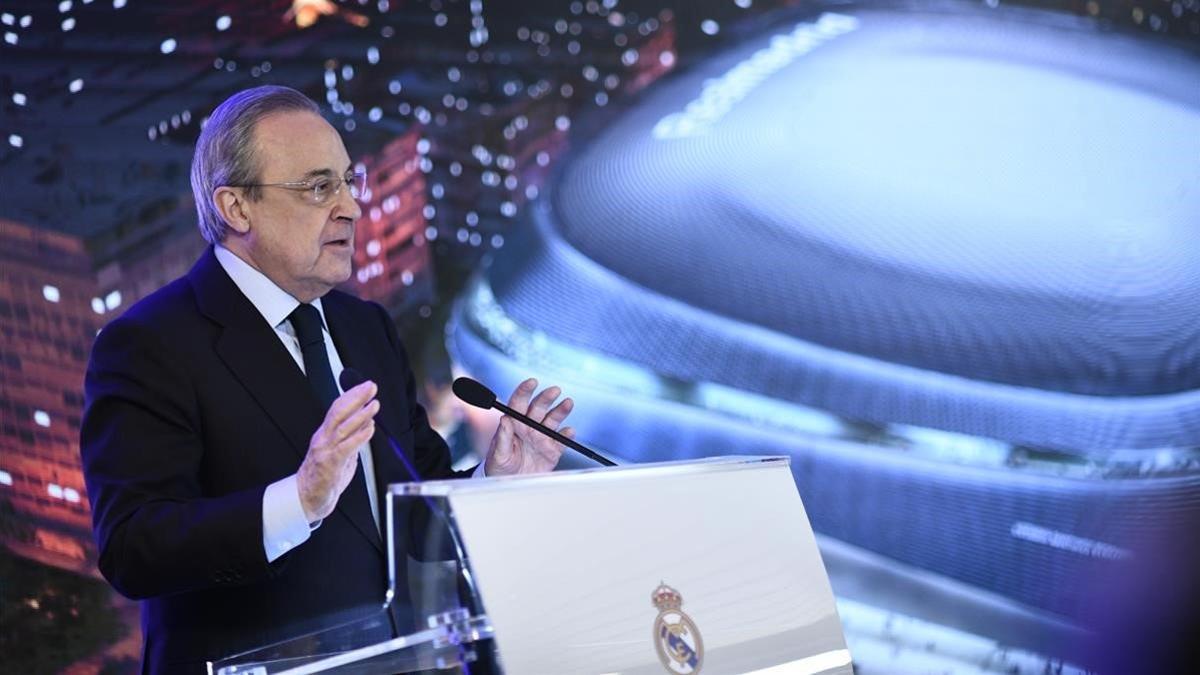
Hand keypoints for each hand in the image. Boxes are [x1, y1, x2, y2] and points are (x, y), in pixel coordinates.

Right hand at [297, 381, 378, 521]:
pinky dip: (359, 437)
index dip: (351, 395)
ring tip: (374, 405)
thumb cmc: (325, 474)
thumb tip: (367, 422)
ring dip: (360, 415)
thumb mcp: (340, 450)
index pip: (337, 408)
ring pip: (343, 427)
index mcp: (325, 433)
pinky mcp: (330, 464)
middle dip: (356, 397)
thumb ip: (352, 437)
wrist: (310, 497)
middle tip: (371, 387)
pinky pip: (346, 447)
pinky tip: (370, 429)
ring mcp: (325, 450)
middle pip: (339, 412)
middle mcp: (323, 438)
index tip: (365, 385)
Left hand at [484, 378, 573, 475]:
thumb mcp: (497, 454)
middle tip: (554, 391)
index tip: (532, 382)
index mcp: (514, 424)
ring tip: (568, 403)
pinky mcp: (552, 450)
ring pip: (553, 420)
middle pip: (539, 407)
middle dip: (546, 397)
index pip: (519, 402)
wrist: (510, 485)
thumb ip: (502, 437)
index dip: (525, 390)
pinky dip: (566, 435)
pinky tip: (569, 431)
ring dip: (561, 410)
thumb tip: (505, 419)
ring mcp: (542, 438)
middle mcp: (529, 427)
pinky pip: (562, 440)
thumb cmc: (499, 467)